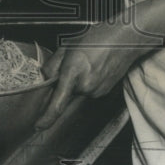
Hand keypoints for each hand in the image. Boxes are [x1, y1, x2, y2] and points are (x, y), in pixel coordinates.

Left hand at [35, 20, 149, 130]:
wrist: (126, 40)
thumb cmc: (97, 38)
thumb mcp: (67, 46)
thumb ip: (52, 65)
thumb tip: (46, 79)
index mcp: (73, 72)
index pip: (58, 103)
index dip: (47, 118)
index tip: (38, 126)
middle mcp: (85, 86)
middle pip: (66, 92)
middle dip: (64, 81)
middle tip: (73, 61)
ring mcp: (96, 91)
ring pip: (77, 90)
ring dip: (76, 80)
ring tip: (87, 61)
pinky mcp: (104, 92)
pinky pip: (88, 90)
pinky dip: (87, 81)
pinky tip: (94, 66)